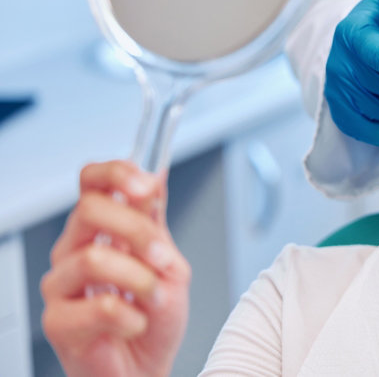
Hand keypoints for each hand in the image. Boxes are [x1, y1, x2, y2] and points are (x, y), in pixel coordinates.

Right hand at [42, 161, 190, 376]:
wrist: (146, 369)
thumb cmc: (153, 317)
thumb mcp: (168, 263)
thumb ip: (156, 223)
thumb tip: (154, 176)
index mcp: (100, 230)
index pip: (91, 182)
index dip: (115, 173)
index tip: (146, 185)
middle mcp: (75, 250)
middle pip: (88, 210)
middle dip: (138, 231)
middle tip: (163, 258)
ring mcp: (61, 285)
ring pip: (95, 259)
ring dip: (140, 280)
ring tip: (153, 299)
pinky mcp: (57, 321)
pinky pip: (100, 307)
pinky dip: (133, 317)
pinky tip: (136, 324)